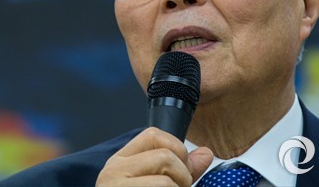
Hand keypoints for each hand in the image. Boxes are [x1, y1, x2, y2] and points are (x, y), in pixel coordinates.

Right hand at [96, 127, 213, 186]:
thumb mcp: (154, 186)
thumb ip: (180, 170)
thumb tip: (206, 154)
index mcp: (120, 162)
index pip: (153, 135)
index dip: (176, 148)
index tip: (180, 169)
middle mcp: (113, 172)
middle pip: (165, 157)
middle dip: (183, 177)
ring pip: (166, 181)